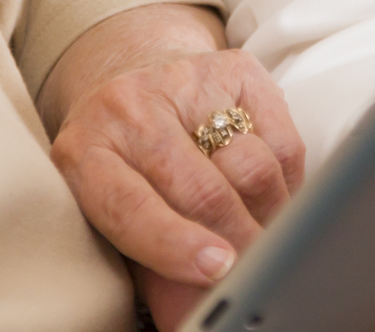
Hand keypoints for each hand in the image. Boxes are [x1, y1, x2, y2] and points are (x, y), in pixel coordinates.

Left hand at [48, 42, 302, 328]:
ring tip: (265, 243)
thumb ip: (154, 274)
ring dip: (269, 220)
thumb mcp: (120, 220)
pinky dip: (289, 187)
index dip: (175, 246)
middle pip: (201, 190)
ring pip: (251, 168)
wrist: (136, 80)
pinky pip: (282, 143)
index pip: (130, 207)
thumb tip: (189, 322)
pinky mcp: (236, 69)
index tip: (218, 272)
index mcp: (86, 152)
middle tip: (256, 277)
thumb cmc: (127, 170)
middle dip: (239, 246)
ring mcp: (184, 80)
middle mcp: (130, 107)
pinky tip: (273, 203)